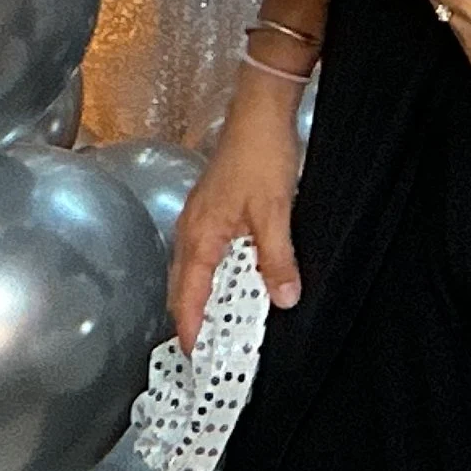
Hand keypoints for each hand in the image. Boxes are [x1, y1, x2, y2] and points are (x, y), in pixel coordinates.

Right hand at [169, 84, 301, 353]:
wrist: (261, 111)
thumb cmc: (260, 155)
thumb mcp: (274, 212)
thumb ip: (276, 259)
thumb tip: (284, 298)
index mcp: (198, 237)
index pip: (187, 297)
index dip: (191, 329)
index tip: (197, 358)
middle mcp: (191, 231)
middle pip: (185, 287)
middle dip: (195, 319)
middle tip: (212, 350)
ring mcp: (199, 219)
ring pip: (196, 270)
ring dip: (206, 297)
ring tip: (224, 324)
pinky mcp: (212, 209)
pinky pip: (207, 253)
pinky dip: (217, 274)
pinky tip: (237, 280)